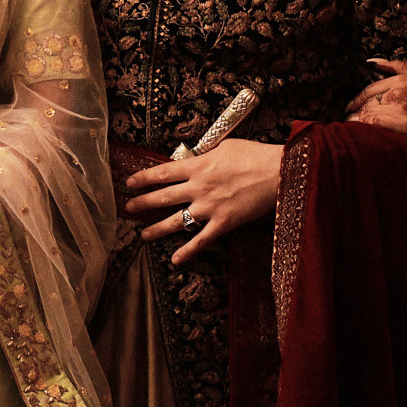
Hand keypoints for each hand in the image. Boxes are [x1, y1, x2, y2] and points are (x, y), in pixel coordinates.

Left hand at [124, 139, 284, 265]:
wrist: (277, 171)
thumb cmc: (254, 154)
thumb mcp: (224, 146)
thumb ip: (205, 155)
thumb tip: (193, 158)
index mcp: (197, 166)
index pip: (162, 172)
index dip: (143, 178)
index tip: (130, 183)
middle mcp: (198, 188)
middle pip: (163, 197)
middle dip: (142, 203)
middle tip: (128, 209)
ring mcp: (209, 207)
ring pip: (176, 221)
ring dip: (157, 229)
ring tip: (143, 234)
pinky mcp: (224, 223)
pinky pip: (202, 240)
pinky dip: (188, 251)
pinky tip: (176, 259)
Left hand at [346, 58, 406, 138]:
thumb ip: (394, 65)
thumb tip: (372, 62)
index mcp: (397, 81)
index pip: (370, 90)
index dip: (357, 99)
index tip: (350, 105)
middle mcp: (394, 94)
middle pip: (367, 102)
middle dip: (354, 109)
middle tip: (348, 115)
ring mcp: (396, 109)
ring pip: (369, 113)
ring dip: (356, 119)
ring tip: (349, 124)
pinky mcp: (400, 124)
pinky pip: (376, 124)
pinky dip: (365, 126)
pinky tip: (359, 131)